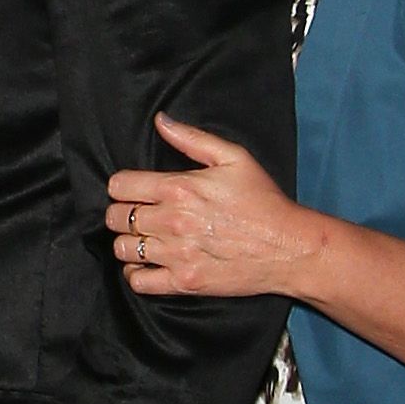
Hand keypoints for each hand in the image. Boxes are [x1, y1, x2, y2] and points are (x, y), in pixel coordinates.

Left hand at [106, 114, 320, 299]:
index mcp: (179, 189)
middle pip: (116, 218)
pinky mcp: (184, 282)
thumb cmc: (263, 201)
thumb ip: (192, 138)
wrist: (288, 247)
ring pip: (122, 249)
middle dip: (121, 213)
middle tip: (137, 214)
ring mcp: (176, 255)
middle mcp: (172, 222)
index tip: (132, 190)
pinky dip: (136, 273)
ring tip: (143, 238)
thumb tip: (160, 121)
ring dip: (127, 242)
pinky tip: (148, 263)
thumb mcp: (234, 158)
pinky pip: (138, 282)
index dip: (122, 186)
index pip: (119, 186)